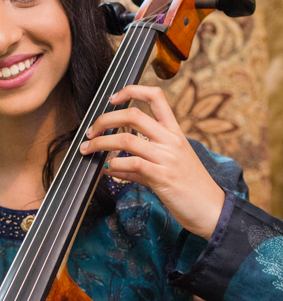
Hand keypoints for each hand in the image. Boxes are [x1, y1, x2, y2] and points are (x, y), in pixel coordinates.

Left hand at [79, 85, 224, 239]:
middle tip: (91, 132)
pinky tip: (107, 169)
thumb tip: (112, 167)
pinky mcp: (163, 177)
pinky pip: (132, 164)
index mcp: (174, 132)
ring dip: (101, 144)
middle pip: (133, 115)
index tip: (113, 98)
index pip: (156, 96)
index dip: (132, 90)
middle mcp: (171, 140)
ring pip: (127, 139)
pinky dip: (114, 165)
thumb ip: (139, 166)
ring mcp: (167, 157)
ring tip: (89, 150)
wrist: (212, 210)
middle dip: (105, 120)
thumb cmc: (190, 188)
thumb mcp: (167, 168)